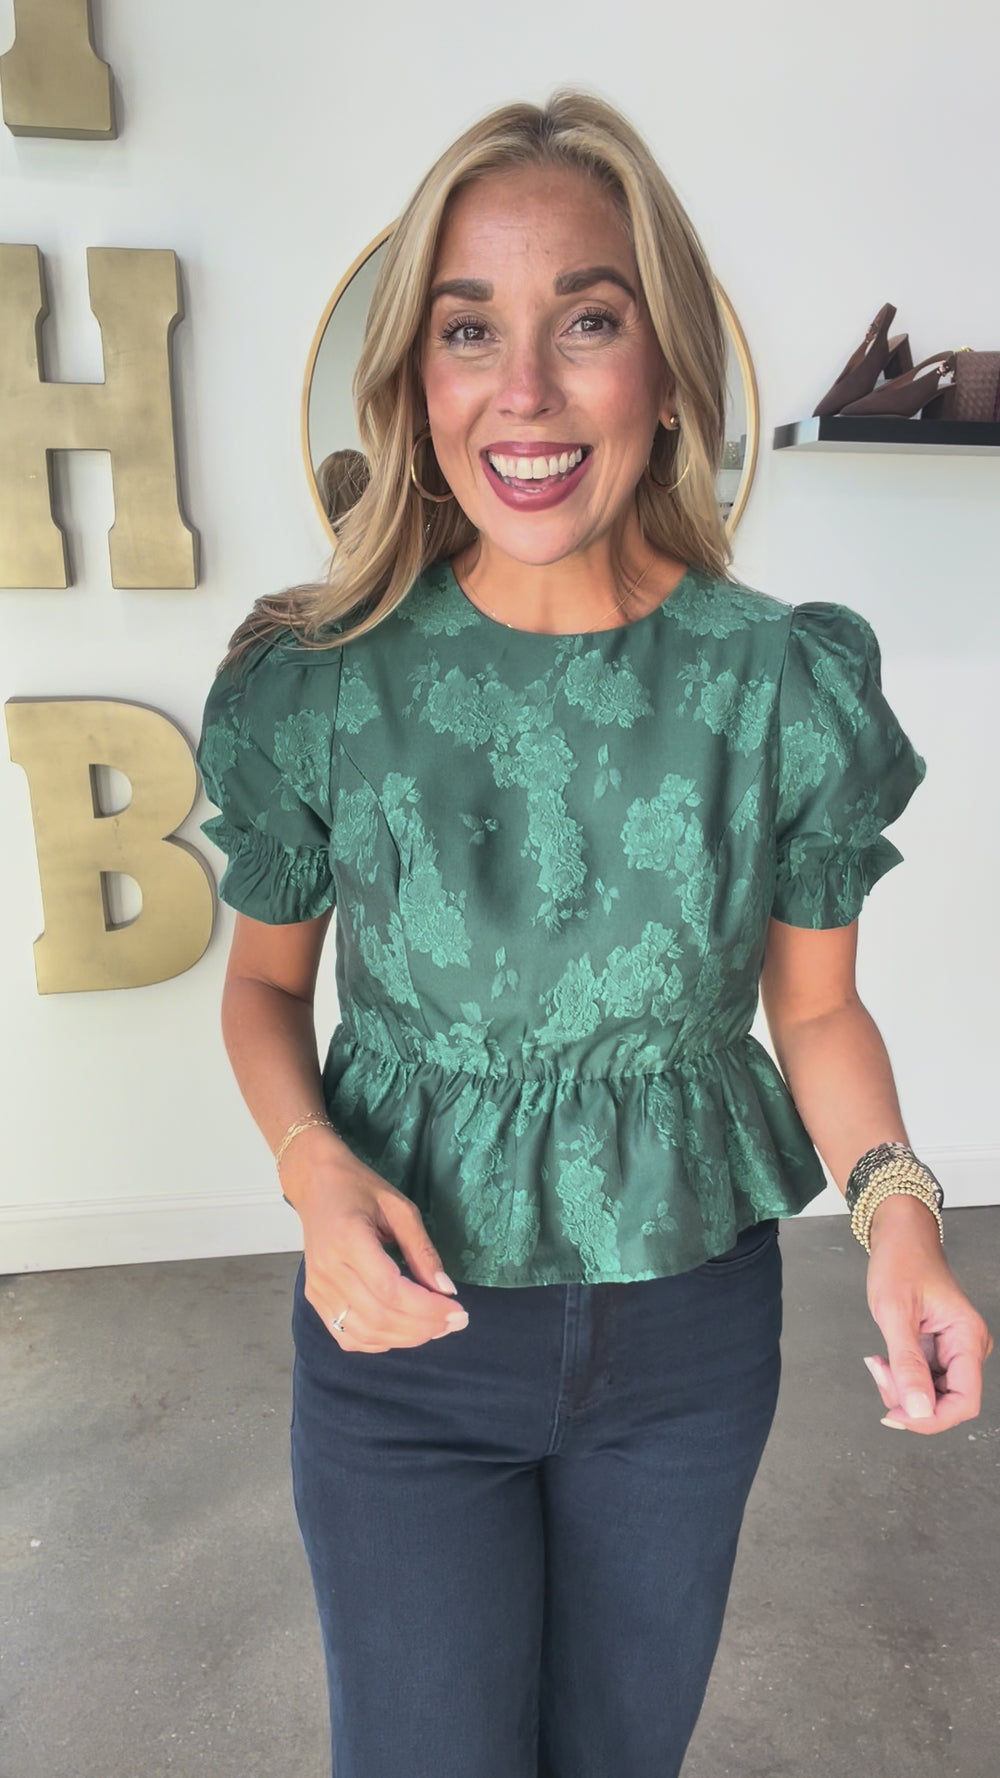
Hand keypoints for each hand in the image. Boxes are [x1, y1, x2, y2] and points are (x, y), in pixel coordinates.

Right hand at [281, 1129, 467, 1351]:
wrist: (315, 1184)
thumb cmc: (359, 1188)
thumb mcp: (399, 1208)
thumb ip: (422, 1250)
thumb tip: (447, 1290)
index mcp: (348, 1239)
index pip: (390, 1290)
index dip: (427, 1309)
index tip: (458, 1311)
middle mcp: (328, 1269)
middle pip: (379, 1316)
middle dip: (423, 1327)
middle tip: (454, 1322)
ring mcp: (317, 1287)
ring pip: (363, 1332)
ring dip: (404, 1338)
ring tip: (435, 1328)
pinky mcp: (314, 1298)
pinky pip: (346, 1335)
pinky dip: (378, 1342)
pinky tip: (402, 1332)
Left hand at [863, 1197, 992, 1434]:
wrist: (899, 1236)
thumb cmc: (901, 1261)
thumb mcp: (895, 1313)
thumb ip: (907, 1364)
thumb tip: (918, 1410)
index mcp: (967, 1337)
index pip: (964, 1401)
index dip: (932, 1418)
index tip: (898, 1414)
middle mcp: (967, 1347)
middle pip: (946, 1403)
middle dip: (909, 1399)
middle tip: (879, 1372)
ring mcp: (953, 1350)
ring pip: (931, 1395)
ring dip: (900, 1389)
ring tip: (879, 1362)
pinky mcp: (938, 1350)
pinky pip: (922, 1380)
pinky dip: (900, 1378)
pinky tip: (884, 1361)